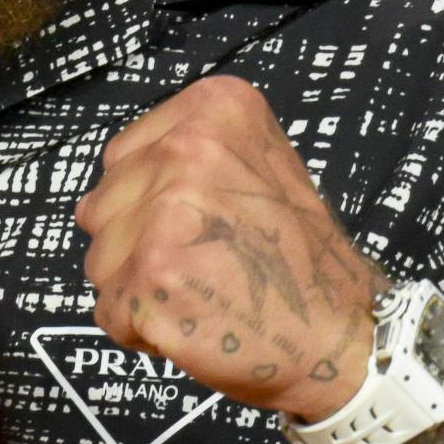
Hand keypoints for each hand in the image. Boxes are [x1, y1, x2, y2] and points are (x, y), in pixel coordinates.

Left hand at [73, 75, 380, 421]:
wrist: (346, 332)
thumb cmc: (296, 260)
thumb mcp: (256, 167)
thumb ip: (184, 158)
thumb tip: (117, 182)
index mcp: (213, 111)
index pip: (120, 158)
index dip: (147, 201)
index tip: (203, 223)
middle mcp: (187, 149)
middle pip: (100, 208)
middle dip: (135, 246)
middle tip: (206, 262)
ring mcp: (167, 212)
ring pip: (98, 260)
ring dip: (136, 288)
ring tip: (202, 289)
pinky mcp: (152, 274)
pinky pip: (108, 309)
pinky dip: (140, 328)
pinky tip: (196, 319)